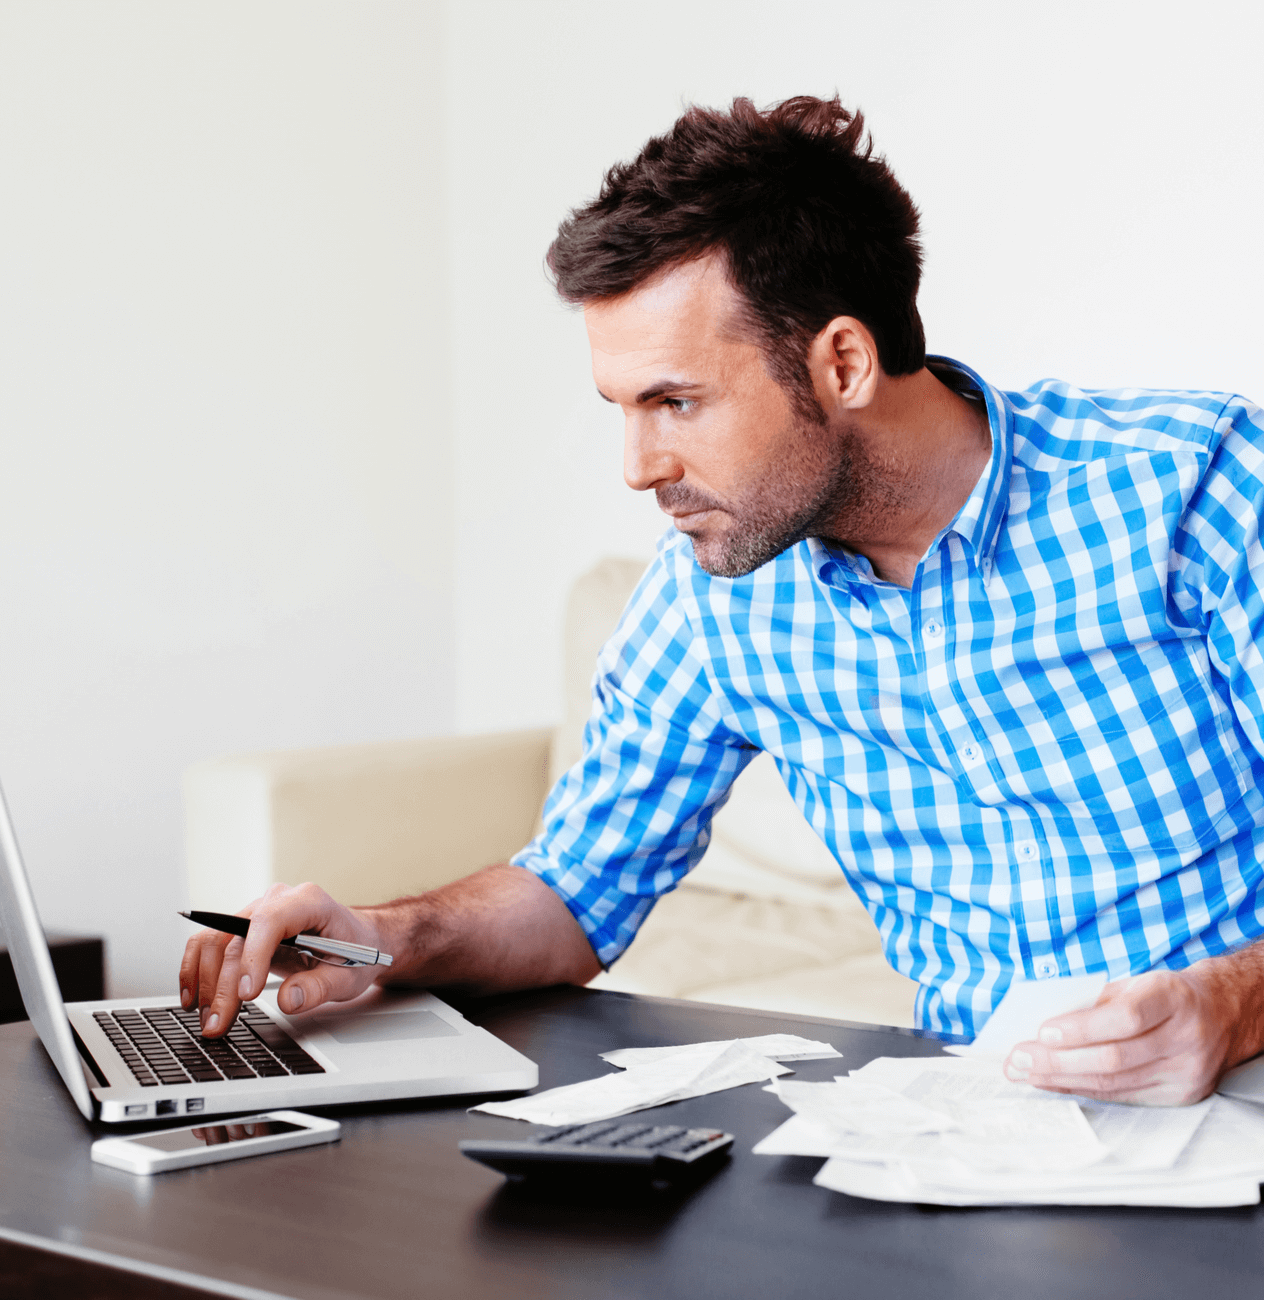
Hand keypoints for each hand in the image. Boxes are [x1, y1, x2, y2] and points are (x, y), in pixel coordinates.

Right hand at [178, 881, 385, 1037]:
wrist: (359, 941)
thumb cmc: (357, 953)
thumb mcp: (350, 976)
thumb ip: (321, 988)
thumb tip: (289, 1000)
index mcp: (308, 902)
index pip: (270, 921)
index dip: (253, 956)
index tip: (246, 994)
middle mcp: (277, 901)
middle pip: (237, 937)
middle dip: (223, 985)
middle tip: (219, 1024)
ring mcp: (257, 913)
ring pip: (216, 940)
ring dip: (204, 981)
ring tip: (207, 1020)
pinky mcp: (244, 930)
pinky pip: (210, 944)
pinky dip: (196, 970)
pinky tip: (193, 998)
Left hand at [1003, 956, 1263, 1105]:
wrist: (1222, 1014)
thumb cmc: (1165, 994)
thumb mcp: (1134, 983)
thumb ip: (1094, 1000)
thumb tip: (1041, 1023)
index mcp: (1173, 998)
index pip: (1125, 1017)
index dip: (1081, 1027)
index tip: (1043, 1030)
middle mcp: (1185, 1038)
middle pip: (1115, 1058)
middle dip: (1059, 1061)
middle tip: (1019, 1058)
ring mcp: (1186, 1072)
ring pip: (1115, 1084)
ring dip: (1062, 1079)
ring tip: (1026, 1072)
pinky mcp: (1180, 1096)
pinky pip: (1123, 1097)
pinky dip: (1083, 1089)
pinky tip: (1055, 1082)